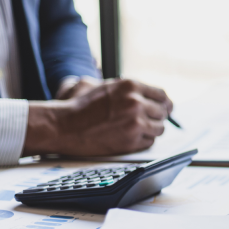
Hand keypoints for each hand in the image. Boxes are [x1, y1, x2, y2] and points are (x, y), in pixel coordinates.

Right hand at [25, 79, 173, 156]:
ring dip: (151, 130)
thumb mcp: (107, 86)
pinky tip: (130, 137)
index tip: (165, 108)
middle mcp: (136, 102)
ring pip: (159, 128)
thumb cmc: (81, 106)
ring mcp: (135, 122)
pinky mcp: (131, 141)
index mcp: (131, 86)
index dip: (164, 103)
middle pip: (163, 112)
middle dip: (157, 117)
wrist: (63, 126)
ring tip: (137, 130)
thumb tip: (154, 96)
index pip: (161, 95)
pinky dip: (143, 141)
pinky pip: (149, 142)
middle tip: (148, 121)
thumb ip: (131, 89)